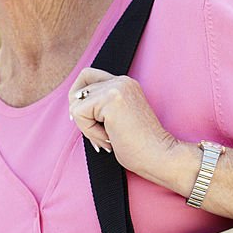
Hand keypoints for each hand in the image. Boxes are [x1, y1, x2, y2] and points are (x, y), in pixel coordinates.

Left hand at [69, 67, 180, 184]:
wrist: (159, 156)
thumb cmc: (139, 147)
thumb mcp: (115, 121)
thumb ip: (99, 108)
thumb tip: (72, 108)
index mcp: (124, 84)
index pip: (87, 77)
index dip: (80, 99)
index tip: (90, 121)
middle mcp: (121, 81)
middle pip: (77, 90)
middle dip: (81, 117)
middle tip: (101, 133)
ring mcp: (116, 87)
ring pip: (76, 104)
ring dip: (87, 127)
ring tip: (109, 137)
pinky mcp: (111, 99)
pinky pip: (79, 114)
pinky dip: (89, 131)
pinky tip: (109, 137)